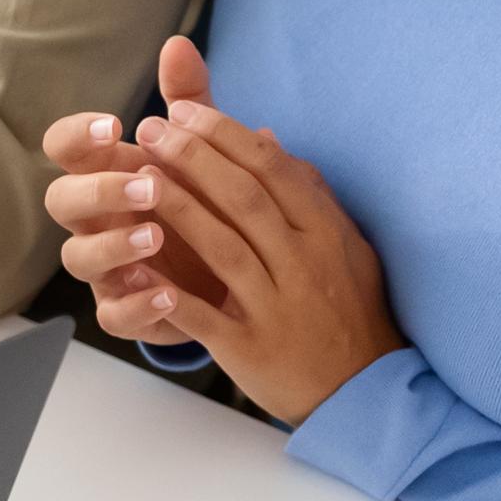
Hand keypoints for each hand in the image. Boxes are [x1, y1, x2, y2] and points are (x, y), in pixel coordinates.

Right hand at [44, 33, 229, 343]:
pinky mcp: (128, 309)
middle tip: (149, 184)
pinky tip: (171, 292)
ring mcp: (107, 266)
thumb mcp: (206, 149)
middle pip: (60, 201)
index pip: (64, 148)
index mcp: (107, 171)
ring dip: (114, 247)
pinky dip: (136, 303)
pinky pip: (113, 314)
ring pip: (77, 258)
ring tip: (160, 239)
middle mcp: (97, 218)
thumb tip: (178, 42)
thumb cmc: (208, 199)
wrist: (241, 270)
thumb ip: (190, 100)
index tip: (113, 124)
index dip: (75, 136)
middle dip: (98, 191)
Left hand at [99, 38, 403, 422]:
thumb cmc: (349, 309)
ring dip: (177, 207)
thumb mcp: (343, 243)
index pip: (271, 169)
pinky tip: (135, 269)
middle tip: (150, 129)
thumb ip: (305, 190)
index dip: (223, 135)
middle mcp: (303, 263)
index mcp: (324, 232)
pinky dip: (168, 293)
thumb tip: (266, 137)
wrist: (364, 389)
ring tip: (137, 177)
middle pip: (243, 197)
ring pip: (222, 246)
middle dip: (192, 157)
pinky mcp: (250, 348)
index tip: (182, 111)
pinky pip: (204, 316)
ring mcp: (277, 306)